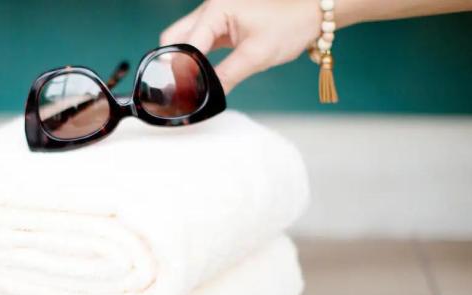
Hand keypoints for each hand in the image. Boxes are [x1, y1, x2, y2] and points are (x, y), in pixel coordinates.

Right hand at [161, 0, 322, 92]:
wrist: (310, 14)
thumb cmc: (290, 24)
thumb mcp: (256, 56)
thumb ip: (226, 76)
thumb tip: (207, 96)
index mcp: (216, 9)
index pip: (186, 44)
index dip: (183, 71)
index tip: (182, 93)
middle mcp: (210, 9)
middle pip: (174, 38)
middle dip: (173, 63)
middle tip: (182, 88)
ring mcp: (214, 16)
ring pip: (184, 40)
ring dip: (185, 62)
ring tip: (192, 85)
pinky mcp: (220, 26)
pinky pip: (199, 42)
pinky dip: (196, 59)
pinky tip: (202, 75)